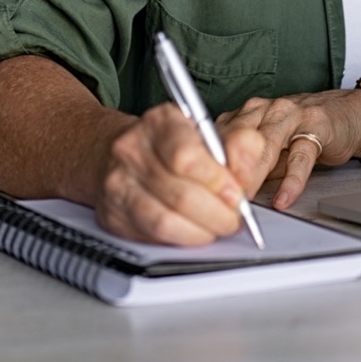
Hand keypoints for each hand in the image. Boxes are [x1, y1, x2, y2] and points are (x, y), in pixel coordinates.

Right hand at [92, 103, 265, 245]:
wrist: (117, 151)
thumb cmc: (170, 141)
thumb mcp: (206, 130)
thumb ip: (237, 145)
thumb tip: (248, 173)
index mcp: (159, 121)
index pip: (186, 156)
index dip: (217, 181)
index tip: (237, 194)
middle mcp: (132, 150)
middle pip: (179, 194)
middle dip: (216, 213)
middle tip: (234, 218)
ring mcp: (118, 184)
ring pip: (164, 221)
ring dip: (201, 231)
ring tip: (218, 227)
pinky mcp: (113, 215)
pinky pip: (151, 236)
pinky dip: (180, 239)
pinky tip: (195, 232)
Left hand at [218, 89, 360, 209]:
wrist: (345, 114)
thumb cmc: (300, 133)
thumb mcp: (266, 149)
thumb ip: (243, 166)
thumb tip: (216, 197)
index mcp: (246, 114)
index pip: (218, 138)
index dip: (207, 167)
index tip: (199, 193)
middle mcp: (265, 109)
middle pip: (237, 138)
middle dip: (226, 172)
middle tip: (219, 201)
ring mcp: (291, 115)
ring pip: (266, 144)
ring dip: (253, 174)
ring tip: (245, 200)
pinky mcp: (317, 126)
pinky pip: (301, 155)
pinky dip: (292, 180)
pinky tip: (284, 197)